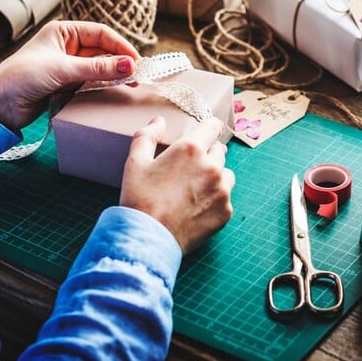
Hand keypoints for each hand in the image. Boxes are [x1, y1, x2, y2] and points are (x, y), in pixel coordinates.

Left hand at [0, 20, 139, 130]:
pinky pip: (91, 82)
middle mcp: (67, 46)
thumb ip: (98, 68)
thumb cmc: (22, 77)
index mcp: (63, 32)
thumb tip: (130, 66)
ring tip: (130, 84)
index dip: (121, 46)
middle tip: (137, 76)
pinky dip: (103, 86)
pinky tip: (114, 90)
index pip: (101, 34)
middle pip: (102, 51)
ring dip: (113, 75)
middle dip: (119, 62)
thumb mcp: (63, 69)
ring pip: (99, 67)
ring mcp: (67, 66)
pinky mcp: (66, 84)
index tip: (136, 61)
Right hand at [120, 117, 234, 252]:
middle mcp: (212, 166)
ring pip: (226, 174)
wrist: (147, 240)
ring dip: (214, 177)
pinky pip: (225, 198)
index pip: (213, 126)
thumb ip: (147, 136)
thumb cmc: (139, 199)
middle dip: (207, 155)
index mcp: (191, 149)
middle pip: (219, 150)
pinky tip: (196, 208)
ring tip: (193, 190)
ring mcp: (222, 190)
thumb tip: (159, 121)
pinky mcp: (225, 211)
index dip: (207, 129)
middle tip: (188, 170)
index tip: (204, 134)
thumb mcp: (135, 162)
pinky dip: (215, 200)